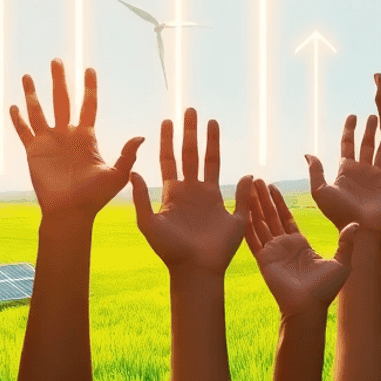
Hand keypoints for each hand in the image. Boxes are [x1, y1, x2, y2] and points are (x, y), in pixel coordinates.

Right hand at [9, 59, 142, 219]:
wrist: (71, 213)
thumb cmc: (95, 198)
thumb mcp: (117, 175)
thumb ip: (128, 155)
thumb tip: (142, 136)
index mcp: (87, 137)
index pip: (88, 106)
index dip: (89, 88)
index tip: (90, 69)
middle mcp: (67, 135)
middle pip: (62, 100)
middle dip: (59, 80)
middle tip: (57, 60)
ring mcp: (49, 142)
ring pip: (39, 111)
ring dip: (33, 94)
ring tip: (28, 75)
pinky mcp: (34, 153)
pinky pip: (25, 132)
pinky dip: (19, 119)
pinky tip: (14, 105)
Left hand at [131, 109, 249, 276]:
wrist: (191, 270)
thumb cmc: (168, 250)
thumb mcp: (148, 222)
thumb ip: (141, 197)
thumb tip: (133, 171)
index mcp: (173, 193)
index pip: (170, 159)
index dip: (169, 140)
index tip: (168, 120)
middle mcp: (192, 191)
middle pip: (191, 154)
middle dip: (190, 133)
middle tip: (190, 110)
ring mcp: (210, 199)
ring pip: (212, 163)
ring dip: (212, 142)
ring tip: (212, 122)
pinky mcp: (228, 213)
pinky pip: (240, 196)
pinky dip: (245, 185)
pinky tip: (247, 173)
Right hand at [246, 180, 356, 318]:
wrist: (309, 307)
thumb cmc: (325, 290)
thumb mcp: (342, 262)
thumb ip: (346, 242)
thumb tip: (356, 225)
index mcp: (299, 243)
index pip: (286, 217)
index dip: (278, 202)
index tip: (272, 186)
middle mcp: (283, 245)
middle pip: (270, 215)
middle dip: (263, 198)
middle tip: (255, 180)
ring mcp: (272, 251)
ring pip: (260, 223)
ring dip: (253, 206)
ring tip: (246, 189)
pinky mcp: (264, 259)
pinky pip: (253, 239)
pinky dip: (246, 226)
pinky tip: (240, 212)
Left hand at [308, 114, 380, 235]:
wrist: (359, 228)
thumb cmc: (338, 212)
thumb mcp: (320, 190)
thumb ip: (316, 171)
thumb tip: (307, 154)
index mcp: (345, 170)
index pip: (347, 144)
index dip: (349, 130)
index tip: (352, 116)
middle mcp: (362, 170)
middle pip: (366, 144)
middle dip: (369, 130)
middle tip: (373, 115)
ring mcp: (376, 177)